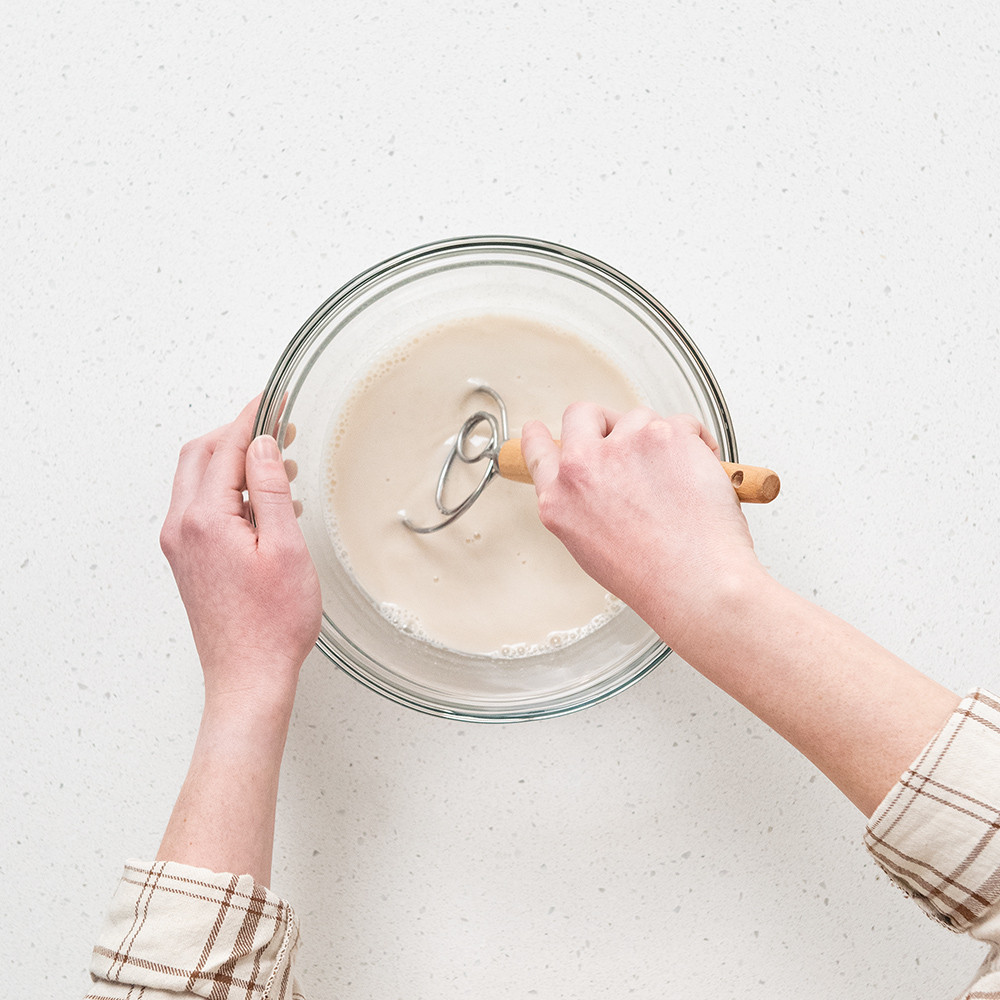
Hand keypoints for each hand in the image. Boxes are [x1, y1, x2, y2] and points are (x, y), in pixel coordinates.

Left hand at [160, 398, 321, 708]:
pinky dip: (230, 490)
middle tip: (277, 426)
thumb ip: (271, 490)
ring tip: (279, 464)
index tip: (273, 400)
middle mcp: (183, 528)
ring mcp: (181, 545)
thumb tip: (262, 446)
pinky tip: (264, 502)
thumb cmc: (272, 624)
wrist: (248, 676)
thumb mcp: (285, 548)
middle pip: (201, 456)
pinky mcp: (189, 560)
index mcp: (205, 520)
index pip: (225, 448)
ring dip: (235, 463)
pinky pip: (203, 507)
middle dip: (238, 434)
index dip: (252, 418)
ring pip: (199, 481)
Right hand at [521, 404, 761, 645]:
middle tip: (631, 441)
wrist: (696, 583)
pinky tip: (699, 471)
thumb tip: (602, 485)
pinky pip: (682, 422)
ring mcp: (622, 446)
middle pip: (582, 414)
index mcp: (559, 500)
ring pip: (639, 417)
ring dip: (658, 438)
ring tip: (677, 478)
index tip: (541, 429)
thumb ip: (584, 505)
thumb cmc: (655, 577)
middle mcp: (583, 468)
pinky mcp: (664, 434)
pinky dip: (696, 442)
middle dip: (606, 422)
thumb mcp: (591, 548)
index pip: (538, 452)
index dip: (542, 436)